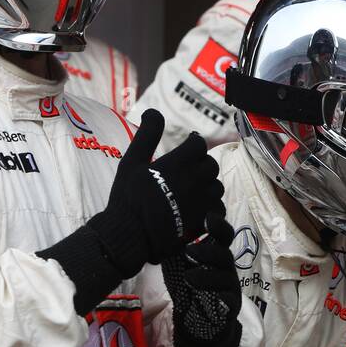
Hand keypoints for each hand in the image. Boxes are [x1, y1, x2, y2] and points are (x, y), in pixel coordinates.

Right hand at [94, 110, 222, 272]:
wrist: (130, 235)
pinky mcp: (203, 220)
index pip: (198, 145)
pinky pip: (218, 208)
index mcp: (177, 164)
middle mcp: (194, 180)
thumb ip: (146, 136)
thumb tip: (152, 111)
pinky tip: (199, 205)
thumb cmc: (127, 198)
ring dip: (208, 183)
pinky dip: (212, 204)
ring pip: (217, 185)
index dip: (194, 142)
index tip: (189, 143)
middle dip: (202, 162)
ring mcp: (200, 201)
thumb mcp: (131, 162)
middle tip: (190, 166)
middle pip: (210, 164)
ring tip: (194, 185)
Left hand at [163, 208, 242, 346]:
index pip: (223, 235)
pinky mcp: (231, 305)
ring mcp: (230, 286)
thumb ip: (176, 249)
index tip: (208, 217)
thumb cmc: (189, 286)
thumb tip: (161, 228)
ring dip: (207, 274)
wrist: (197, 319)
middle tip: (189, 251)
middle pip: (225, 254)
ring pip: (225, 276)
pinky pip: (227, 298)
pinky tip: (204, 293)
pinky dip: (216, 295)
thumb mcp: (179, 265)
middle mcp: (226, 267)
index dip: (218, 225)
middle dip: (208, 251)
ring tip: (189, 276)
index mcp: (216, 254)